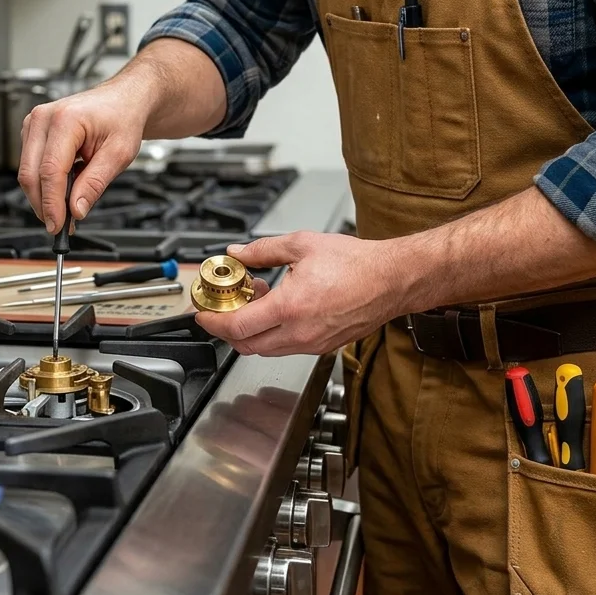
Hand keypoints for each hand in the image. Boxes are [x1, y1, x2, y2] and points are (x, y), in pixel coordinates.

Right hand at [18, 81, 146, 233]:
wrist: (122, 100)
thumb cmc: (122, 118)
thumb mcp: (119, 154)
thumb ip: (95, 183)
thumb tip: (76, 210)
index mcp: (65, 119)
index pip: (50, 170)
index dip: (52, 203)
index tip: (58, 225)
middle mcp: (43, 118)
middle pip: (31, 174)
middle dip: (44, 205)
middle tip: (61, 226)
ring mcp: (34, 124)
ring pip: (27, 173)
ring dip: (43, 197)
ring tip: (66, 210)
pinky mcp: (32, 133)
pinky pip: (30, 166)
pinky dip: (44, 184)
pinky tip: (63, 190)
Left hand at [195, 233, 410, 356]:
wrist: (392, 280)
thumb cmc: (357, 264)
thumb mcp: (302, 245)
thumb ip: (263, 250)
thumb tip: (238, 253)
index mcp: (291, 307)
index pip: (237, 326)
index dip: (213, 321)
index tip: (203, 313)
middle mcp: (300, 332)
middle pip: (246, 345)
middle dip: (228, 329)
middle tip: (225, 308)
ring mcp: (312, 344)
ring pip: (266, 349)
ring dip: (252, 331)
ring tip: (257, 301)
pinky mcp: (323, 347)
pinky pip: (286, 348)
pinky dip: (273, 334)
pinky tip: (278, 310)